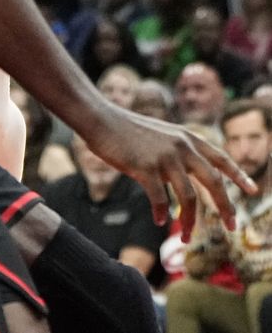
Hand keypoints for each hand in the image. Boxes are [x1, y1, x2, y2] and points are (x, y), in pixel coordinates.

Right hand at [87, 102, 255, 240]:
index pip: (220, 158)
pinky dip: (160, 213)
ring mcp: (164, 156)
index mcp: (187, 137)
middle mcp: (181, 146)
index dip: (238, 175)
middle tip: (232, 226)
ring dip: (189, 221)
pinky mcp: (145, 167)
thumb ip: (178, 153)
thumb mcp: (161, 135)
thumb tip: (187, 181)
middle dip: (225, 207)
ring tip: (185, 236)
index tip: (253, 190)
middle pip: (213, 182)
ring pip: (189, 197)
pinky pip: (159, 199)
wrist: (101, 119)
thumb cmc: (127, 130)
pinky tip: (157, 220)